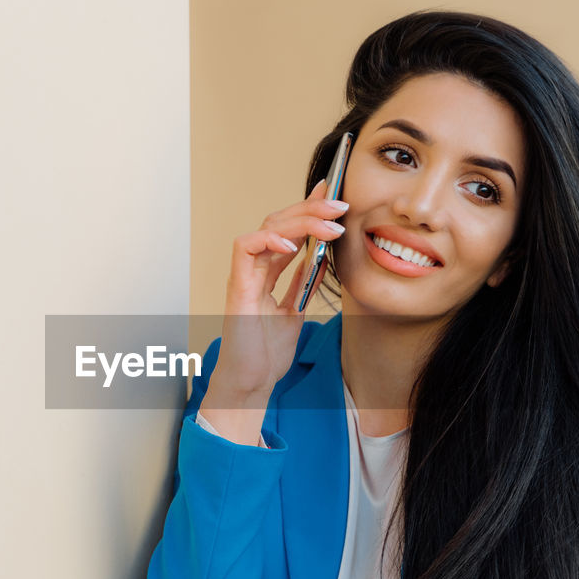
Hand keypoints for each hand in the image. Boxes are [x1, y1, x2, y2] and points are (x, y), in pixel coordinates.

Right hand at [198, 180, 347, 442]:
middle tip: (340, 205)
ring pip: (267, 228)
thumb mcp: (294, 311)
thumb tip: (318, 259)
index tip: (332, 196)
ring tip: (330, 224)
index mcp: (267, 273)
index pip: (287, 230)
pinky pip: (245, 247)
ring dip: (301, 221)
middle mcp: (255, 268)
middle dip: (311, 209)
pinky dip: (269, 240)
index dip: (308, 209)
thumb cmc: (266, 354)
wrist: (252, 382)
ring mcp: (245, 275)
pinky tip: (293, 244)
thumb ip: (301, 284)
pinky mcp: (238, 286)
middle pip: (279, 222)